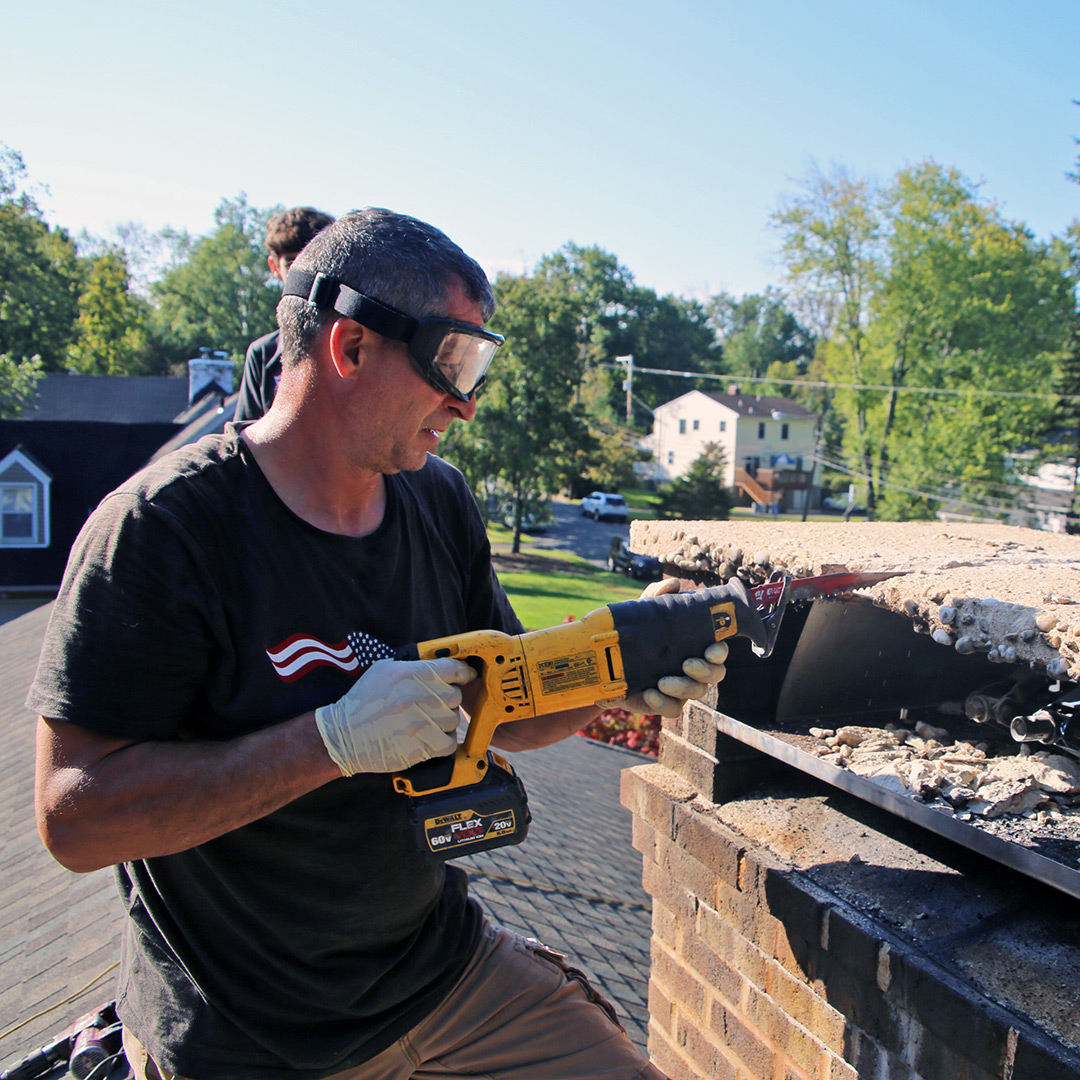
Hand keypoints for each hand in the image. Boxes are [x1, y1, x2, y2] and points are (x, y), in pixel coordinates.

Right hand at [315, 657, 475, 774]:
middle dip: (449, 699)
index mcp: (408, 674)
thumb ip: (412, 664)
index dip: (464, 672)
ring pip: (453, 720)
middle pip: (455, 695)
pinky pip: (448, 743)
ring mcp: (418, 723)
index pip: (451, 668)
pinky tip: (432, 738)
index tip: (466, 676)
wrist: (342, 736)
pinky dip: (444, 741)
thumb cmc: (362, 702)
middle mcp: (415, 696)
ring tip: (429, 721)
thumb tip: (438, 663)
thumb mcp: (382, 670)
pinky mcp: (419, 747)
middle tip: (436, 703)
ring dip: (446, 721)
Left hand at [598, 578, 728, 717]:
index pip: (718, 651)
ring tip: (662, 681)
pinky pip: (673, 710)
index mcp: (694, 646)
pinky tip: (650, 693)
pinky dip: (663, 703)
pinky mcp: (663, 703)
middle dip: (705, 671)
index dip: (720, 652)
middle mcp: (693, 669)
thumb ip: (657, 595)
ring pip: (697, 693)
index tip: (711, 649)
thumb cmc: (636, 633)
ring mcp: (680, 689)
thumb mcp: (644, 611)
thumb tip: (674, 583)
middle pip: (715, 674)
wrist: (607, 661)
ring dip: (683, 687)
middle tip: (686, 664)